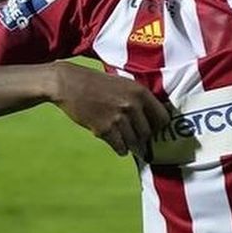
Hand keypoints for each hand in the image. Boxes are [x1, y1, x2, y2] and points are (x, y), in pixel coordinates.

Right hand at [52, 61, 170, 157]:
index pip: (162, 117)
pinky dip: (121, 149)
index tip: (155, 130)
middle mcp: (132, 105)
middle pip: (147, 132)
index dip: (158, 126)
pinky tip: (120, 147)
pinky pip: (120, 146)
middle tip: (138, 138)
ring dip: (131, 144)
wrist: (69, 83)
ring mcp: (118, 118)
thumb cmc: (97, 83)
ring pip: (133, 141)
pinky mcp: (103, 129)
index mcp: (141, 92)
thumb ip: (139, 99)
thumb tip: (152, 119)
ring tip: (128, 142)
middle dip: (142, 136)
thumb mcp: (125, 84)